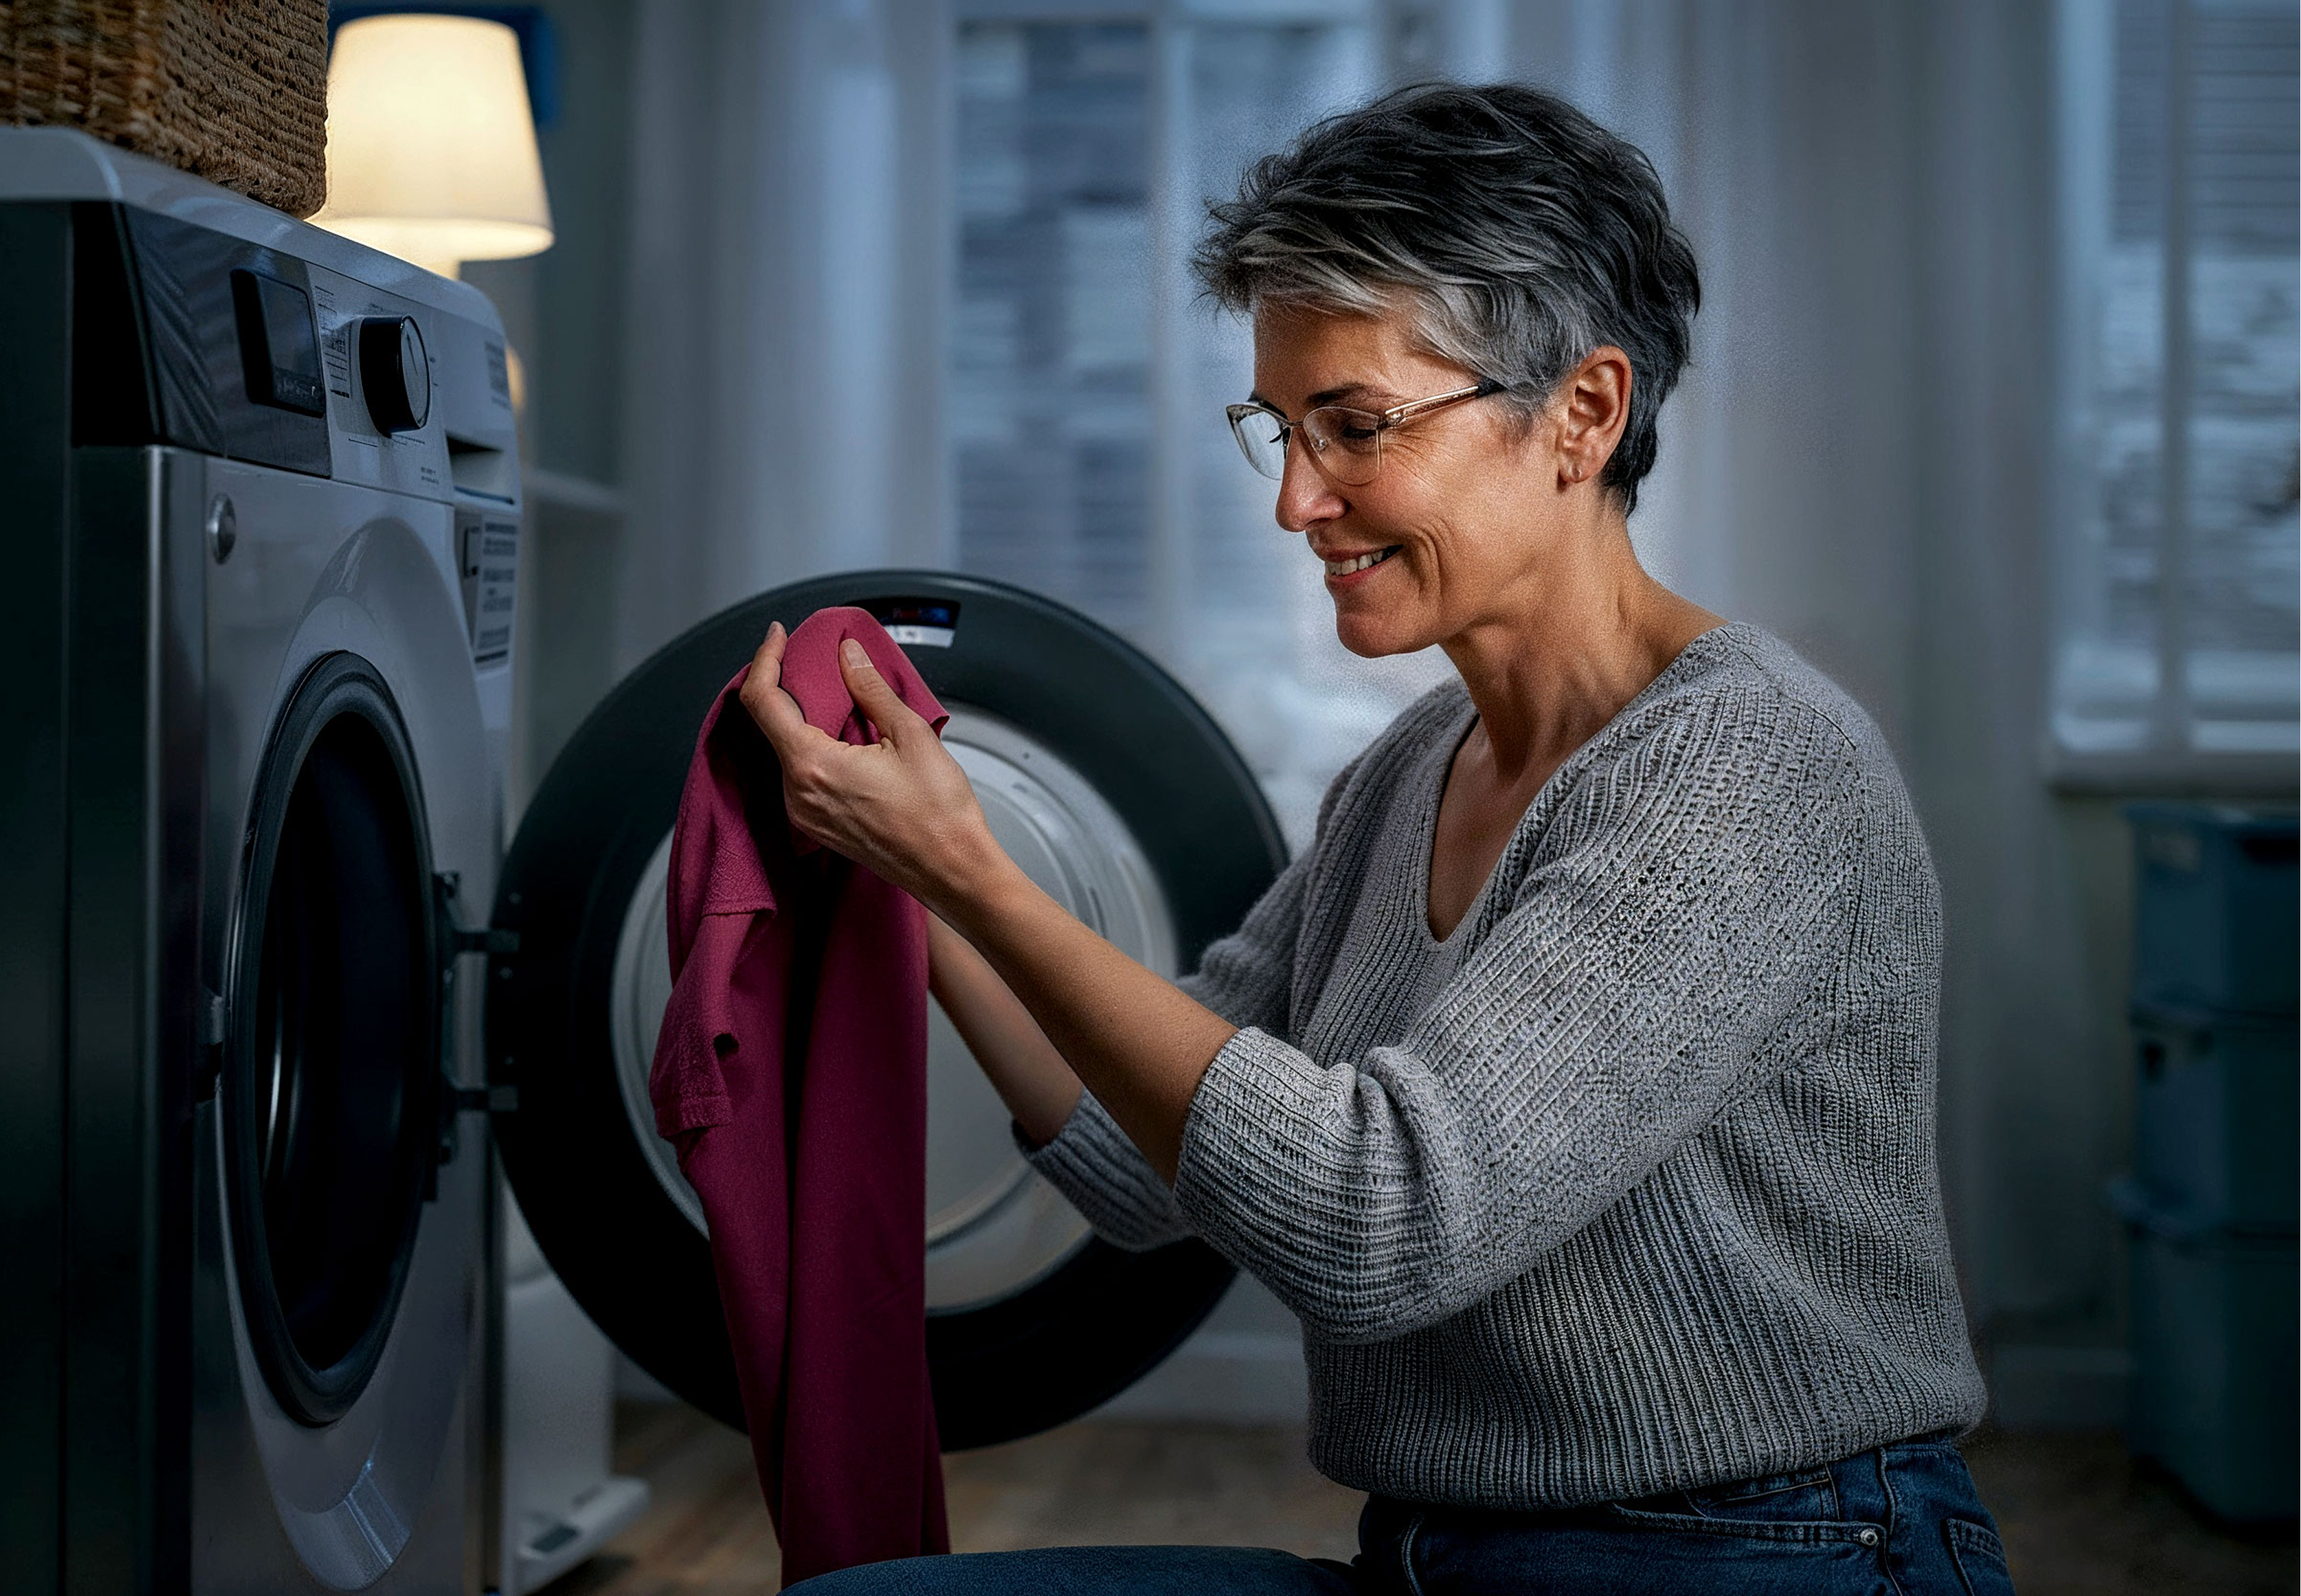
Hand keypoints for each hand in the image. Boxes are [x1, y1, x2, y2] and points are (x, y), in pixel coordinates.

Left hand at [737, 623, 1000, 911]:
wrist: (953, 870)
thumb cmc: (939, 815)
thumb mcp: (911, 735)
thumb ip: (870, 688)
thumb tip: (848, 655)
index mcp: (813, 766)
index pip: (762, 701)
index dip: (765, 660)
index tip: (778, 636)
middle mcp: (798, 794)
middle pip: (770, 724)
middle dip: (786, 685)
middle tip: (811, 657)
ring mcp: (804, 814)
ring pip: (785, 749)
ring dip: (802, 716)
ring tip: (836, 694)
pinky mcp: (816, 825)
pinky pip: (799, 774)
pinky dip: (812, 745)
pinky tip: (843, 733)